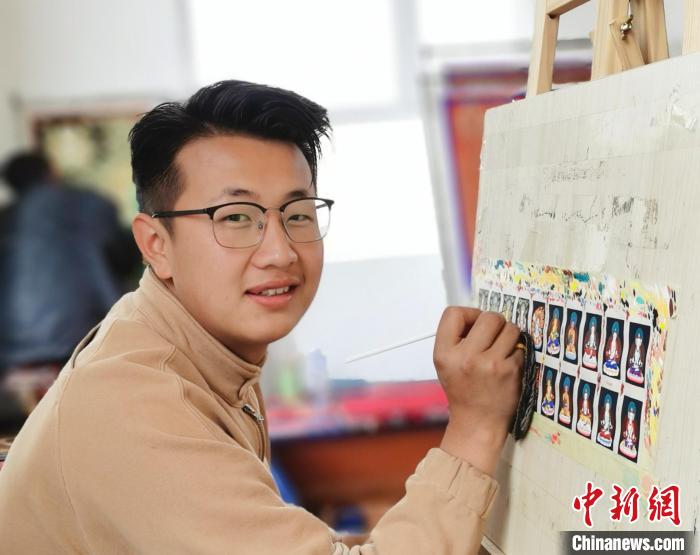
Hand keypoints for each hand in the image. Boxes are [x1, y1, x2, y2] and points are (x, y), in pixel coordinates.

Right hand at [433, 307, 523, 474]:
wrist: (477, 423)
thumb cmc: (463, 391)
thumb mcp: (446, 363)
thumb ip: (457, 338)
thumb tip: (479, 315)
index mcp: (444, 353)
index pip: (454, 313)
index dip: (469, 314)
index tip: (474, 324)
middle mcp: (465, 357)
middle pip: (488, 316)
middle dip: (494, 323)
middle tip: (493, 336)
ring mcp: (489, 364)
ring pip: (510, 328)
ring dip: (509, 335)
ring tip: (502, 350)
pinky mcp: (510, 371)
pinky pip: (520, 346)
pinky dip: (517, 352)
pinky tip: (508, 365)